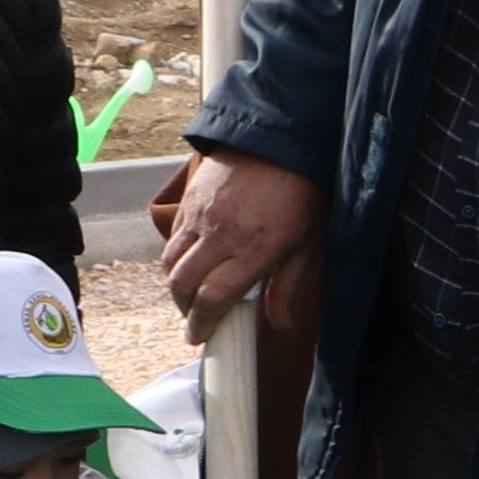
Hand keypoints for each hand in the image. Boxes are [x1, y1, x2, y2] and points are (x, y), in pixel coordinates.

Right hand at [159, 150, 326, 329]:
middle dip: (184, 310)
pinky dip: (175, 257)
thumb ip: (288, 285)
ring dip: (176, 285)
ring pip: (171, 262)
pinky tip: (191, 263)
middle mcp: (221, 235)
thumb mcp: (308, 243)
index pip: (214, 298)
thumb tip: (279, 324)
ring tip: (191, 295)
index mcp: (254, 250)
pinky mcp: (190, 200)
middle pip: (182, 284)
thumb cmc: (303, 193)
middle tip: (195, 321)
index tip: (199, 338)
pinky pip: (172, 238)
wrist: (280, 139)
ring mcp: (201, 216)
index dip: (202, 324)